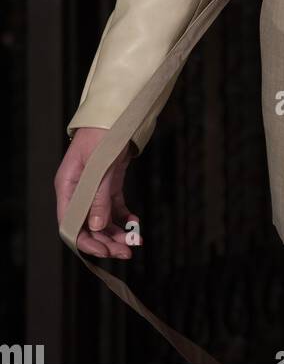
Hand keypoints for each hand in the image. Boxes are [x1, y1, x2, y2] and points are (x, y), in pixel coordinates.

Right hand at [54, 127, 139, 259]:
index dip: (85, 241)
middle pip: (87, 226)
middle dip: (106, 241)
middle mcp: (78, 191)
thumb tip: (96, 227)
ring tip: (135, 241)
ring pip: (102, 220)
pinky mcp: (109, 184)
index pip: (70, 223)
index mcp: (67, 186)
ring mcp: (94, 188)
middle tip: (126, 252)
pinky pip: (114, 208)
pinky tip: (135, 223)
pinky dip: (124, 218)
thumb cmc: (103, 133)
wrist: (116, 111)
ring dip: (117, 233)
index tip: (103, 251)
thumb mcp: (101, 165)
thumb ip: (99, 195)